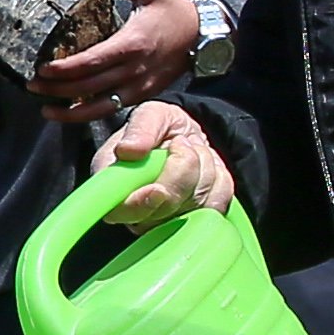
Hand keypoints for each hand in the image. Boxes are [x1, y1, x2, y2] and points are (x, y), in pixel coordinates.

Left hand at [30, 0, 203, 120]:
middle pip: (89, 86)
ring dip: (70, 111)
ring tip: (45, 109)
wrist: (204, 36)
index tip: (43, 69)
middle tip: (33, 86)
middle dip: (58, 90)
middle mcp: (134, 69)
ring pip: (100, 106)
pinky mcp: (143, 94)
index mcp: (132, 43)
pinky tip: (71, 112)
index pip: (91, 62)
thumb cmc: (173, 9)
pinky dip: (90, 113)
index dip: (65, 69)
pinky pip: (113, 108)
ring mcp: (140, 86)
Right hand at [94, 102, 238, 223]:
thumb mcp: (151, 114)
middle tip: (180, 143)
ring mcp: (167, 219)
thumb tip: (129, 150)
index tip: (158, 189)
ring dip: (203, 168)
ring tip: (192, 152)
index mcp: (115, 184)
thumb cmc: (161, 128)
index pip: (119, 211)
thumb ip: (140, 127)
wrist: (185, 137)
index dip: (140, 205)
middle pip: (166, 207)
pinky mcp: (196, 220)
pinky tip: (205, 168)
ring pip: (196, 203)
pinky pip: (216, 204)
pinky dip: (219, 179)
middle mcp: (138, 209)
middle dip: (183, 169)